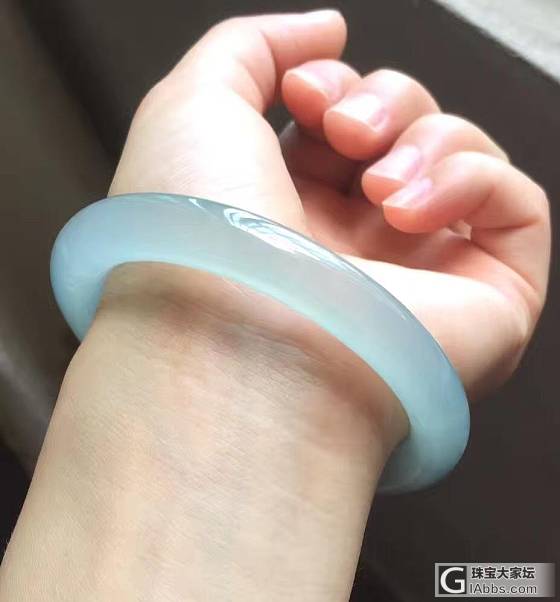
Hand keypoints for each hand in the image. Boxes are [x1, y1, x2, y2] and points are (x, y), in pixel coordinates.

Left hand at [111, 10, 549, 398]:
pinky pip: (514, 206)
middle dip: (383, 102)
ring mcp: (417, 273)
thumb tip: (328, 28)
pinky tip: (414, 207)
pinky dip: (475, 178)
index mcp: (289, 210)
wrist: (238, 345)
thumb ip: (252, 47)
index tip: (305, 93)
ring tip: (379, 183)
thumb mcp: (193, 106)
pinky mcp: (482, 299)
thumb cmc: (196, 237)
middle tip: (346, 130)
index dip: (335, 87)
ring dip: (427, 138)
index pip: (340, 127)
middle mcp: (352, 246)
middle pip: (406, 133)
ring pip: (462, 158)